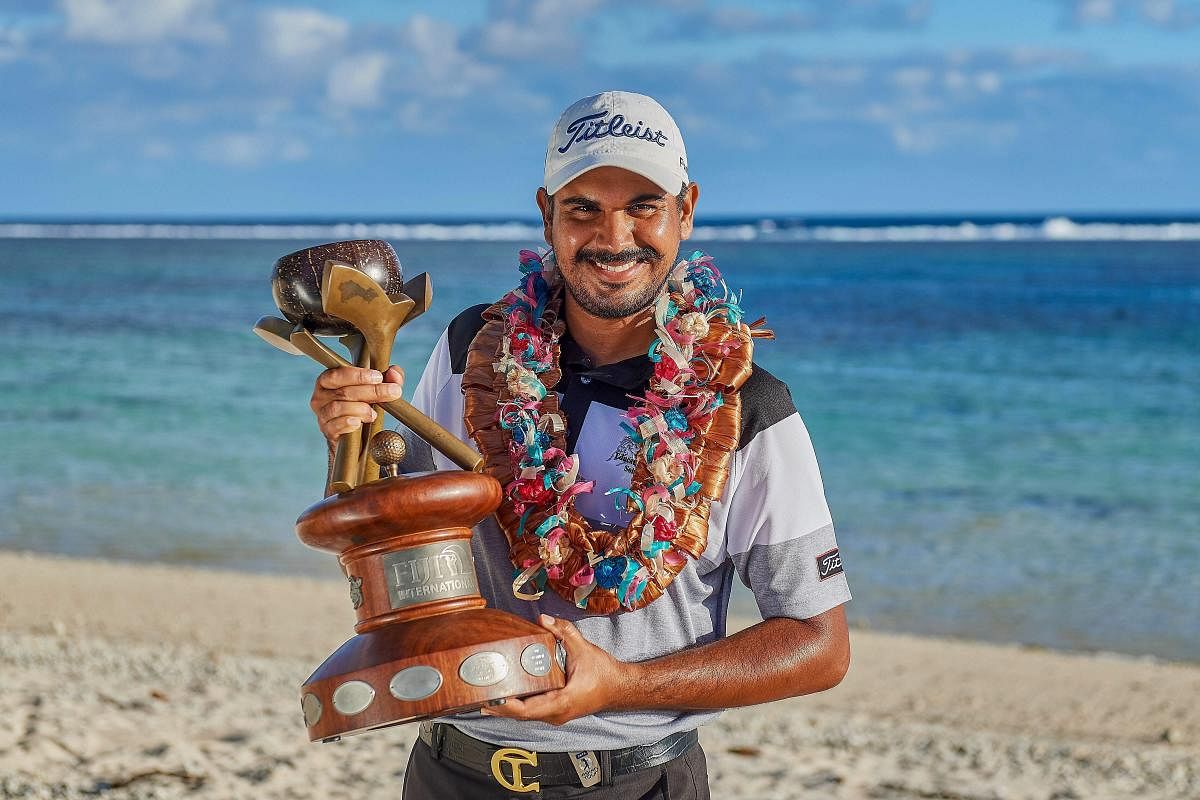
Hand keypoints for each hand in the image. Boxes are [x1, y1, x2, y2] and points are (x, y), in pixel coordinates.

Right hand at [310, 365, 403, 442]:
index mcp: (328, 380)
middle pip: (344, 391)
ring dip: (360, 409)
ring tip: (374, 413)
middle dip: (371, 391)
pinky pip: (334, 425)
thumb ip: (389, 378)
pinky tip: (358, 423)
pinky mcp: (327, 431)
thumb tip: (394, 372)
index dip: (359, 375)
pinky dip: (347, 423)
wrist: (357, 436)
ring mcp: (322, 415)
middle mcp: (321, 396)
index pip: (338, 374)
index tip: (379, 377)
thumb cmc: (364, 405)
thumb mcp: (378, 389)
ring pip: (338, 407)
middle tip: (392, 392)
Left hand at [481, 615, 625, 725]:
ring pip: (526, 715)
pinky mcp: (555, 710)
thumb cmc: (605, 674)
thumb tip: (544, 620)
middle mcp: (556, 713)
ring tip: (486, 695)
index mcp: (562, 702)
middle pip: (521, 715)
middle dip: (500, 707)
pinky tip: (506, 694)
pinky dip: (518, 703)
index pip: (528, 710)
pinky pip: (533, 710)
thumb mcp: (583, 649)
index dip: (508, 706)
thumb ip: (563, 632)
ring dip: (507, 707)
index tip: (493, 698)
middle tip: (479, 695)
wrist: (620, 687)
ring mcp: (556, 714)